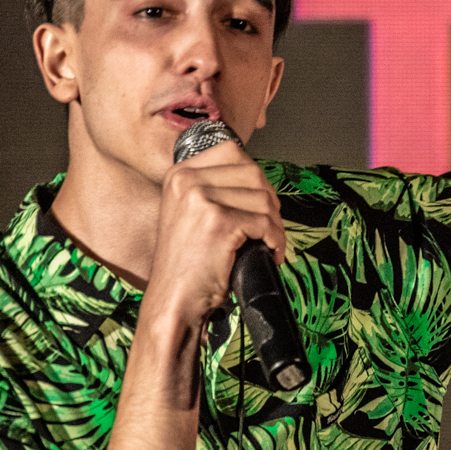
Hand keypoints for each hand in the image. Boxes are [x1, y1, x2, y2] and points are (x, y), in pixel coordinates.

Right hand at [144, 134, 288, 328]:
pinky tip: (270, 252)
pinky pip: (264, 223)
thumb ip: (215, 188)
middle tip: (269, 226)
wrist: (174, 298)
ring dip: (275, 224)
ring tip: (268, 243)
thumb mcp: (191, 212)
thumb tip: (259, 180)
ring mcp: (201, 199)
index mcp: (179, 174)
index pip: (232, 152)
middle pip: (253, 173)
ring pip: (263, 199)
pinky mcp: (218, 221)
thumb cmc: (188, 262)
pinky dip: (276, 240)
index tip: (260, 202)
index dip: (255, 177)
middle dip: (270, 201)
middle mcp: (186, 180)